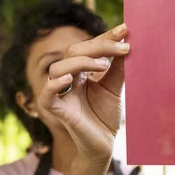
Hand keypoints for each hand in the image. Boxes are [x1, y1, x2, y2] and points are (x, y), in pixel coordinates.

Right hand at [37, 23, 128, 162]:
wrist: (105, 145)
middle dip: (97, 46)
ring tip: (103, 65)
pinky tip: (69, 79)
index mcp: (80, 71)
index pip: (89, 47)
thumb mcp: (115, 88)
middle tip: (122, 47)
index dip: (105, 37)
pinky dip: (54, 85)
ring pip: (58, 68)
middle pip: (73, 52)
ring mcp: (61, 94)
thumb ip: (118, 68)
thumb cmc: (106, 116)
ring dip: (81, 62)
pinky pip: (47, 95)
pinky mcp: (57, 111)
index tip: (125, 29)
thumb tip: (127, 42)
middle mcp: (68, 79)